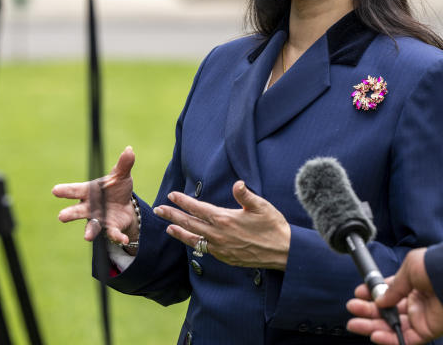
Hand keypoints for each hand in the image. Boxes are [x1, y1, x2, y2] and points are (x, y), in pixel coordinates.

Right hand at [52, 146, 138, 244]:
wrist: (126, 206)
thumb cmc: (116, 188)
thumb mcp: (121, 175)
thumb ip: (123, 164)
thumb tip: (129, 150)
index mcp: (90, 191)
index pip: (76, 190)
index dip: (66, 190)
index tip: (55, 190)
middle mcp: (90, 207)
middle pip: (78, 210)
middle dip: (70, 213)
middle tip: (62, 216)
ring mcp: (99, 219)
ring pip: (92, 226)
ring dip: (89, 231)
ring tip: (87, 237)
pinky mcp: (110, 228)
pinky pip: (112, 233)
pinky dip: (117, 237)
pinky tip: (123, 239)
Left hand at [152, 180, 289, 269]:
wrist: (284, 252)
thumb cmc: (273, 226)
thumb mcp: (261, 206)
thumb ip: (246, 195)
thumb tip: (237, 183)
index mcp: (225, 219)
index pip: (198, 208)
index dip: (183, 201)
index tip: (171, 195)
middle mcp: (219, 235)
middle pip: (190, 223)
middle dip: (173, 215)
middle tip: (159, 210)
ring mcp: (221, 248)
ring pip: (194, 239)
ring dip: (179, 232)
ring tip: (168, 227)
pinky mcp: (226, 258)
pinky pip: (204, 250)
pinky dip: (194, 244)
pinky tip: (191, 241)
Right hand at [346, 248, 442, 344]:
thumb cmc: (436, 267)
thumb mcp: (409, 268)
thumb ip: (393, 286)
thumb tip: (380, 299)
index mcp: (412, 284)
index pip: (388, 292)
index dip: (372, 294)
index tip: (358, 294)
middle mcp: (415, 301)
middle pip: (387, 311)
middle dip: (367, 311)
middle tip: (352, 310)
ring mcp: (420, 317)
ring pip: (392, 326)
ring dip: (373, 326)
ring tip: (354, 324)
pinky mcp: (427, 331)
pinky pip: (406, 338)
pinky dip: (389, 339)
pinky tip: (375, 335)